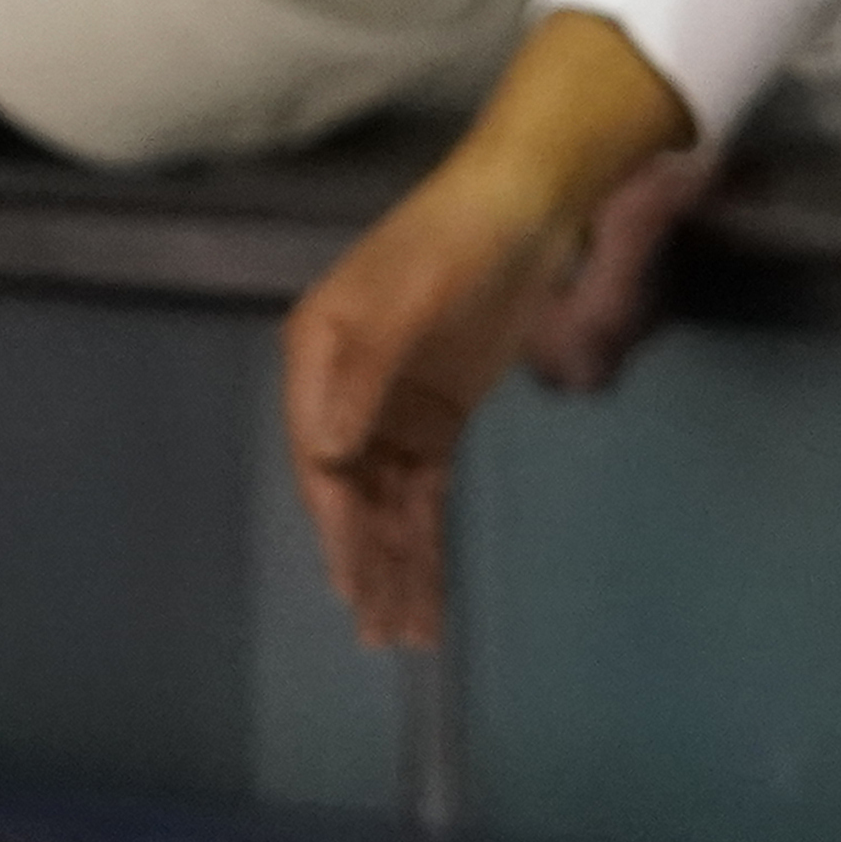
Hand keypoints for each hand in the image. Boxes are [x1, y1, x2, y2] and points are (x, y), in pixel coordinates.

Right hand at [277, 11, 692, 650]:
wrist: (521, 206)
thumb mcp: (409, 300)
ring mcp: (390, 408)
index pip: (320, 454)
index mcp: (319, 355)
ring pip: (386, 504)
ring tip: (403, 635)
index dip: (335, 519)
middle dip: (362, 560)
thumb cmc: (454, 240)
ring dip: (394, 566)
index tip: (351, 577)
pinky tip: (426, 590)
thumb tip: (328, 452)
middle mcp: (344, 389)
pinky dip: (425, 543)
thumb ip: (365, 373)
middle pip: (349, 491)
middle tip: (377, 629)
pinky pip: (423, 494)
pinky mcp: (434, 419)